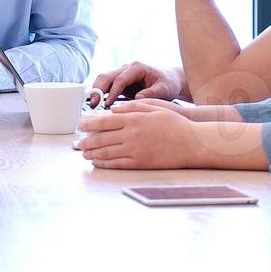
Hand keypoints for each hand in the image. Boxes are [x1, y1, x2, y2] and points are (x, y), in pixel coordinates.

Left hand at [74, 100, 202, 168]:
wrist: (192, 142)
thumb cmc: (175, 123)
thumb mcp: (154, 107)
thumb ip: (133, 107)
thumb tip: (114, 109)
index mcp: (134, 119)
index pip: (105, 121)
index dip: (90, 124)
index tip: (81, 126)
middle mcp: (131, 135)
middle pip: (102, 138)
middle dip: (87, 141)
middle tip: (78, 143)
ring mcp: (135, 150)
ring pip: (107, 152)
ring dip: (92, 153)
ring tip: (84, 154)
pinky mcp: (140, 163)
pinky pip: (118, 164)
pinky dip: (105, 163)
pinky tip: (98, 162)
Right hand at [90, 61, 185, 103]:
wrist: (171, 80)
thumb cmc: (168, 84)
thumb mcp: (164, 89)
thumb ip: (151, 93)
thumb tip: (136, 99)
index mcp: (137, 67)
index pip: (119, 79)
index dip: (112, 92)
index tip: (107, 104)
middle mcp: (127, 68)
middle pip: (106, 76)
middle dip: (98, 90)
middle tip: (93, 105)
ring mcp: (122, 74)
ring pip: (103, 80)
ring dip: (96, 92)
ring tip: (92, 106)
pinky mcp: (120, 82)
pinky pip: (106, 86)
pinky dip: (100, 94)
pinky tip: (98, 106)